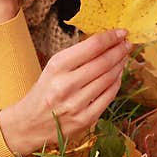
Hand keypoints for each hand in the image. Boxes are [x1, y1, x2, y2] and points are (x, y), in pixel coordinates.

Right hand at [0, 28, 133, 155]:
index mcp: (57, 67)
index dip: (111, 37)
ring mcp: (77, 103)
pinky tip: (118, 76)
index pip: (92, 47)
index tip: (121, 32)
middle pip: (103, 62)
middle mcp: (66, 84)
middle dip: (119, 51)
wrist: (29, 124)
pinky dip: (116, 84)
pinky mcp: (85, 119)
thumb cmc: (44, 92)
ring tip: (123, 58)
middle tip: (127, 44)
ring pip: (109, 79)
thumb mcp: (52, 68)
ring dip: (120, 66)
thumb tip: (105, 43)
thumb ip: (76, 57)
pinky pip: (109, 97)